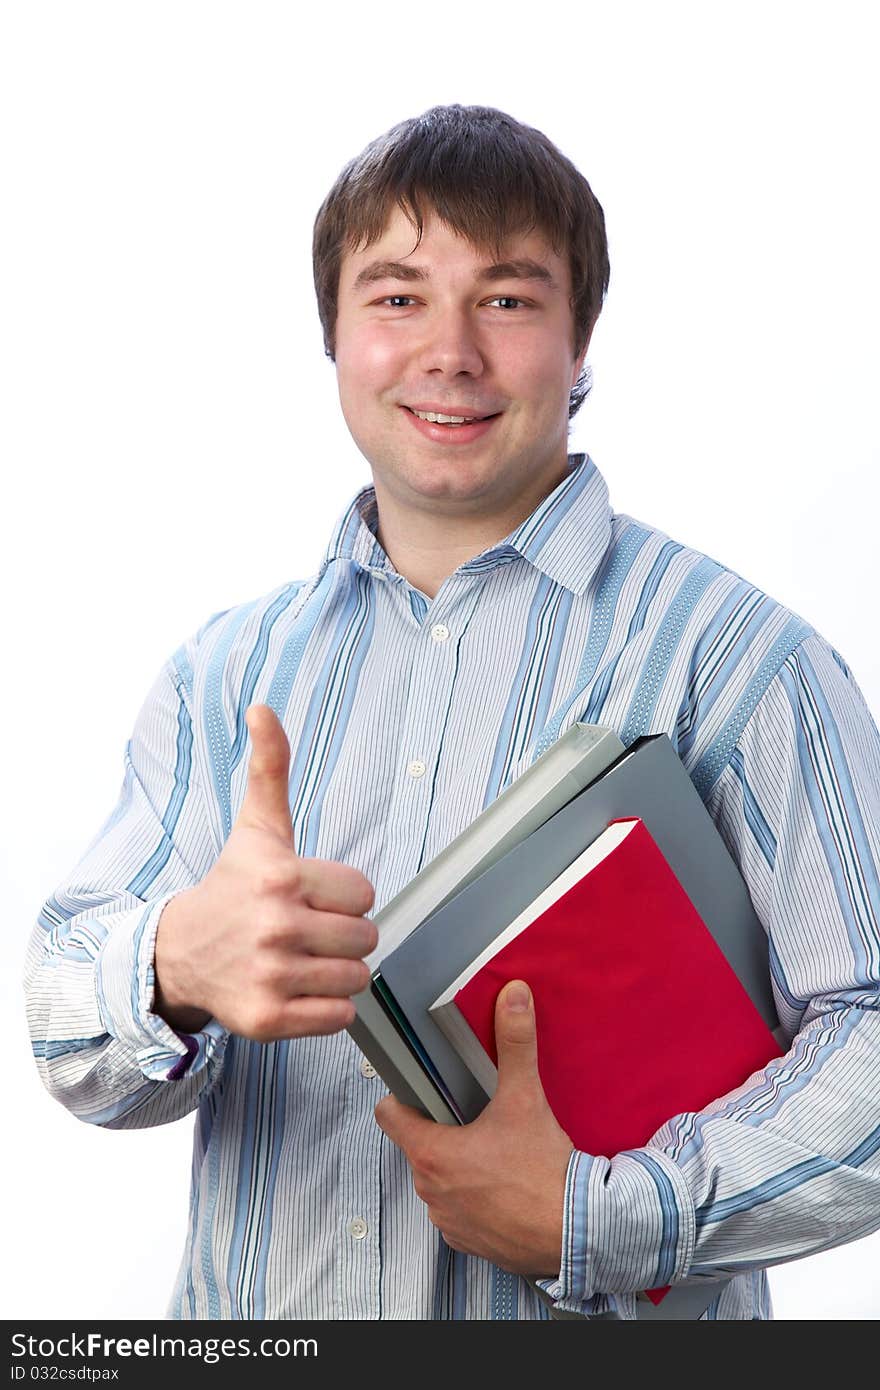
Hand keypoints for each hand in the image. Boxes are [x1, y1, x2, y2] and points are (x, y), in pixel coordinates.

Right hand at [154, 704, 377, 1040]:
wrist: (179, 953)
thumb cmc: (232, 887)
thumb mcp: (257, 827)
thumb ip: (270, 768)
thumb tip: (263, 708)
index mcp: (282, 876)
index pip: (365, 893)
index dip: (343, 896)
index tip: (309, 896)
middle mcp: (276, 926)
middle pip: (366, 937)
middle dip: (342, 934)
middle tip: (306, 930)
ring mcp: (271, 975)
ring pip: (357, 978)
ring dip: (336, 972)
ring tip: (300, 959)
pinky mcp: (268, 1019)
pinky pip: (340, 1018)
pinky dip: (326, 1009)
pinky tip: (295, 988)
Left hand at [375, 981, 573, 1276]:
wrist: (577, 1231)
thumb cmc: (544, 1173)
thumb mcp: (525, 1098)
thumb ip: (515, 1043)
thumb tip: (513, 998)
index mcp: (431, 1152)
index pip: (388, 1116)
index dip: (402, 1097)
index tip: (422, 1091)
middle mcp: (429, 1190)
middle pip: (418, 1145)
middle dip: (442, 1130)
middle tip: (474, 1116)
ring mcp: (447, 1219)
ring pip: (438, 1179)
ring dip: (458, 1166)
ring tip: (493, 1151)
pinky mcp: (467, 1241)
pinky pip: (458, 1210)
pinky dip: (474, 1198)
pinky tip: (503, 1185)